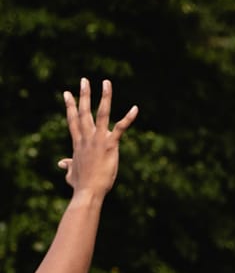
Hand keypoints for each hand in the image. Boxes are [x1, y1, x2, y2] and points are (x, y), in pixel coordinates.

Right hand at [58, 78, 137, 196]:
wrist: (88, 192)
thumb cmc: (81, 185)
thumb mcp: (71, 173)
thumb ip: (68, 165)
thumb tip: (61, 163)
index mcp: (78, 143)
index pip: (72, 120)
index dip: (70, 106)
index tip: (67, 93)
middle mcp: (86, 138)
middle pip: (83, 112)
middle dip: (84, 95)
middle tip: (84, 80)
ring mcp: (98, 140)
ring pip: (101, 113)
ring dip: (105, 97)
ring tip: (106, 82)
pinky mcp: (110, 145)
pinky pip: (121, 128)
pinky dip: (128, 118)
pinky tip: (135, 108)